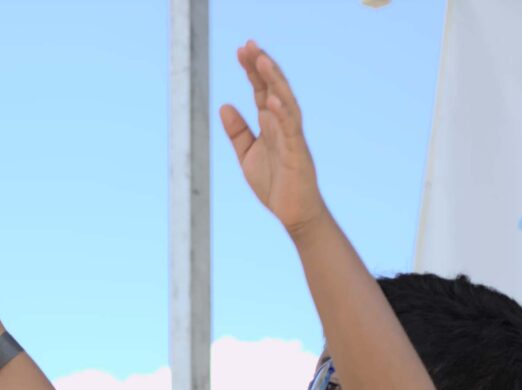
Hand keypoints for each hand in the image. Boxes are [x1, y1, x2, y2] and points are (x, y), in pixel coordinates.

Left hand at [220, 42, 325, 236]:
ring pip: (285, 101)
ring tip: (262, 60)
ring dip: (274, 81)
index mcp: (270, 124)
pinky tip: (271, 98)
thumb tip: (223, 105)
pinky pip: (290, 128)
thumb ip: (237, 132)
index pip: (261, 89)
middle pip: (273, 88)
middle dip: (262, 66)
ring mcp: (292, 136)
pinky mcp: (297, 152)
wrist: (293, 213)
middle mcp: (282, 124)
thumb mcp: (247, 156)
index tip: (242, 49)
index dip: (252, 69)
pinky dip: (281, 112)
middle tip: (249, 45)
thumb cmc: (275, 184)